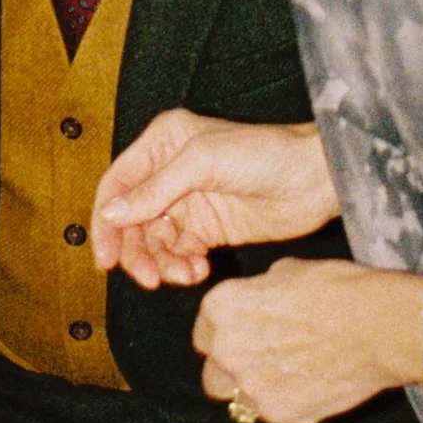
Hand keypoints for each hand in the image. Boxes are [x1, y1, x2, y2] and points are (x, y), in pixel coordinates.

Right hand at [92, 112, 342, 285]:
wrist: (317, 179)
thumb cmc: (265, 154)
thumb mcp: (203, 164)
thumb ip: (155, 190)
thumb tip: (111, 216)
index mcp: (162, 144)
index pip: (117, 185)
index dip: (107, 223)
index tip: (106, 259)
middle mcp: (169, 172)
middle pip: (132, 221)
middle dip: (137, 252)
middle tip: (149, 278)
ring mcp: (189, 202)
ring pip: (155, 242)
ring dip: (162, 263)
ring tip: (182, 276)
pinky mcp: (210, 229)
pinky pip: (181, 253)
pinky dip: (183, 266)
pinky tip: (199, 269)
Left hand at [196, 263, 422, 422]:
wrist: (380, 325)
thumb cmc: (338, 288)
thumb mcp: (286, 271)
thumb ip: (258, 294)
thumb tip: (258, 303)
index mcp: (220, 309)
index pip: (202, 334)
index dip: (224, 335)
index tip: (243, 337)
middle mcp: (226, 350)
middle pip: (213, 372)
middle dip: (232, 368)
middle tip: (264, 361)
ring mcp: (251, 387)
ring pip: (236, 400)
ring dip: (254, 391)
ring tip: (287, 378)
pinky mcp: (280, 414)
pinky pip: (271, 414)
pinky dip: (286, 404)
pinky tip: (311, 387)